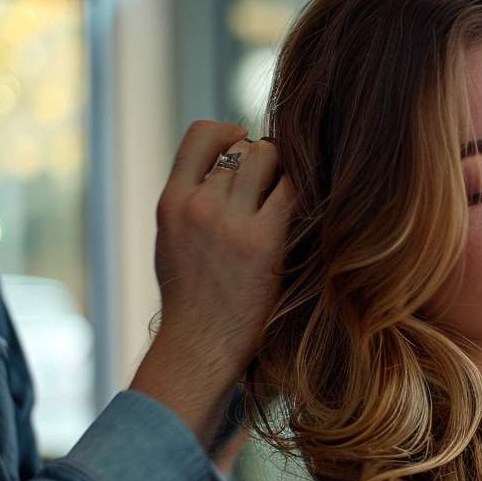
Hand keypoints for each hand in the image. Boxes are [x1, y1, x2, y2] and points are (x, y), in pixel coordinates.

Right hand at [129, 120, 291, 446]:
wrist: (200, 347)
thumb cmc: (193, 299)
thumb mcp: (174, 241)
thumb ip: (194, 202)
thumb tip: (228, 167)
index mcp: (172, 202)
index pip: (201, 134)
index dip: (230, 133)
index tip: (246, 148)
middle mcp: (198, 206)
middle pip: (245, 146)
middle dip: (267, 158)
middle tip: (280, 186)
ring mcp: (230, 222)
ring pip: (270, 159)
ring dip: (287, 172)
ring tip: (292, 200)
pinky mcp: (262, 241)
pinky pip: (293, 191)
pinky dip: (305, 191)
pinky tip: (310, 210)